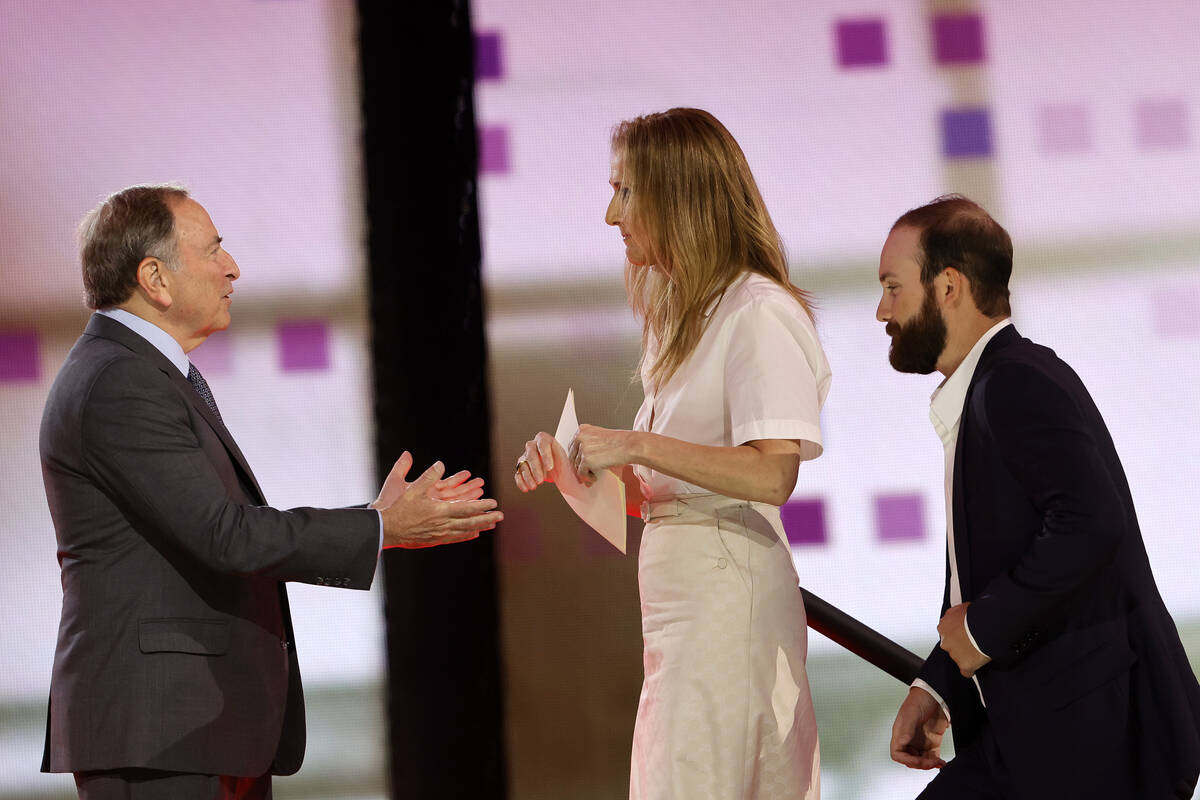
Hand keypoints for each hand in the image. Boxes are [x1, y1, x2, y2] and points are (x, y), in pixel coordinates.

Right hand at [375, 459, 502, 547]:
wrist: (387, 529)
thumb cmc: (398, 508)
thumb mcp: (412, 489)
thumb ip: (428, 476)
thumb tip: (440, 463)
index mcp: (439, 511)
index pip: (466, 508)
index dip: (481, 506)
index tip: (493, 503)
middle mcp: (442, 524)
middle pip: (469, 522)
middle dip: (486, 518)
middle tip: (501, 516)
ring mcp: (439, 534)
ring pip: (464, 531)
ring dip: (480, 527)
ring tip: (492, 524)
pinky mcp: (434, 540)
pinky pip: (454, 538)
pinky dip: (466, 535)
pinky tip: (474, 534)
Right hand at [514, 432, 566, 492]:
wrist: (561, 473)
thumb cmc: (566, 466)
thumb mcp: (570, 462)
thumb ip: (571, 463)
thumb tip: (577, 472)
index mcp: (546, 440)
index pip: (542, 443)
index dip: (545, 455)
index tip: (550, 468)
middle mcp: (534, 446)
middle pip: (530, 452)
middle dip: (535, 468)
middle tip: (541, 480)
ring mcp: (526, 456)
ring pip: (523, 463)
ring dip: (527, 476)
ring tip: (534, 486)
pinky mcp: (522, 467)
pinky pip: (518, 473)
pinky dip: (521, 481)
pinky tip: (526, 488)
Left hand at [568, 424, 636, 486]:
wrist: (630, 445)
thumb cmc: (620, 442)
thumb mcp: (600, 438)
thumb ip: (589, 446)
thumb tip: (581, 463)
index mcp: (582, 430)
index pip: (572, 446)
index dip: (577, 457)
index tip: (580, 464)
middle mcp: (580, 437)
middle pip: (572, 457)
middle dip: (579, 466)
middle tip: (586, 473)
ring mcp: (582, 449)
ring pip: (576, 466)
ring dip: (585, 472)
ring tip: (595, 474)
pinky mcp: (586, 460)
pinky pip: (582, 473)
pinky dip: (588, 477)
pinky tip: (596, 476)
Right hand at [890, 687, 948, 769]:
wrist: (936, 694)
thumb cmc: (920, 699)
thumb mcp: (912, 713)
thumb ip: (907, 728)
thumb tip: (902, 741)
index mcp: (900, 733)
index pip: (897, 754)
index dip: (906, 760)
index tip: (919, 760)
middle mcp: (909, 739)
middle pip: (910, 760)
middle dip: (921, 764)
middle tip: (932, 761)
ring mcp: (920, 741)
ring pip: (921, 760)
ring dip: (929, 764)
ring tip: (939, 762)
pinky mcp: (932, 742)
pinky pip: (932, 756)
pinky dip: (936, 762)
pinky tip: (942, 762)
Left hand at [938, 602, 991, 676]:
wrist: (986, 625)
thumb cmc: (977, 615)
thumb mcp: (963, 608)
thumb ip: (958, 614)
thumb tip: (962, 613)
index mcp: (943, 626)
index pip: (948, 634)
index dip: (958, 634)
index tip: (965, 634)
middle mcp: (945, 641)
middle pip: (951, 646)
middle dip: (960, 645)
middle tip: (973, 642)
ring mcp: (954, 654)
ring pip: (958, 658)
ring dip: (967, 655)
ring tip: (979, 649)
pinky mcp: (964, 664)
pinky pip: (966, 671)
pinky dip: (971, 669)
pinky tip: (977, 664)